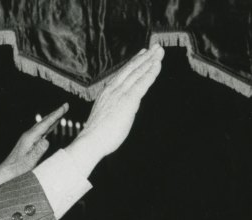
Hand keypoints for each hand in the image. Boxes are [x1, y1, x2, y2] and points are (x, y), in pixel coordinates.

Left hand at [0, 104, 68, 186]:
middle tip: (65, 106)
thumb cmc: (18, 168)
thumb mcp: (29, 162)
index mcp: (29, 137)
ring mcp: (29, 138)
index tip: (64, 107)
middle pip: (44, 121)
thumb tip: (47, 140)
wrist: (7, 172)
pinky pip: (41, 132)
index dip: (56, 115)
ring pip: (43, 126)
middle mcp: (29, 135)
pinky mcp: (29, 143)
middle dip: (56, 113)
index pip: (45, 124)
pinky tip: (52, 126)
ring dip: (52, 119)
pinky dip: (49, 127)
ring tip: (61, 113)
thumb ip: (38, 151)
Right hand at [67, 44, 164, 174]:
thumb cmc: (97, 135)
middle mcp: (113, 89)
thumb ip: (115, 110)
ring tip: (159, 51)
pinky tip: (157, 64)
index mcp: (108, 93)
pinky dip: (150, 72)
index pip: (123, 74)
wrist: (91, 140)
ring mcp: (120, 93)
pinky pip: (142, 83)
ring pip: (137, 72)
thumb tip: (124, 110)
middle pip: (131, 69)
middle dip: (144, 57)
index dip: (134, 63)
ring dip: (150, 60)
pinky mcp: (128, 100)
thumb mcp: (106, 117)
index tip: (142, 54)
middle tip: (155, 47)